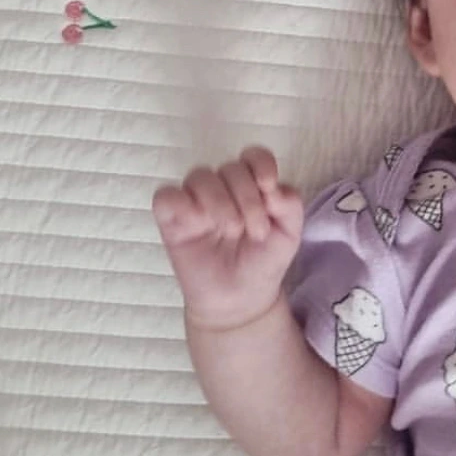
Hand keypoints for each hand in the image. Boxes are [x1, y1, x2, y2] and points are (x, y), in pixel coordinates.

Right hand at [152, 147, 304, 329]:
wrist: (240, 299)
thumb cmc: (263, 260)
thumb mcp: (290, 233)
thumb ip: (290, 204)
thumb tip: (273, 187)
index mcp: (251, 184)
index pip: (253, 156)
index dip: (261, 163)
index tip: (268, 185)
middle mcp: (222, 187)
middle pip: (230, 168)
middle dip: (248, 197)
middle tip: (256, 231)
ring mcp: (195, 202)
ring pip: (200, 176)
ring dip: (220, 202)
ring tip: (233, 231)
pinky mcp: (171, 220)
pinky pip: (165, 196)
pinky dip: (182, 204)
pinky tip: (199, 224)